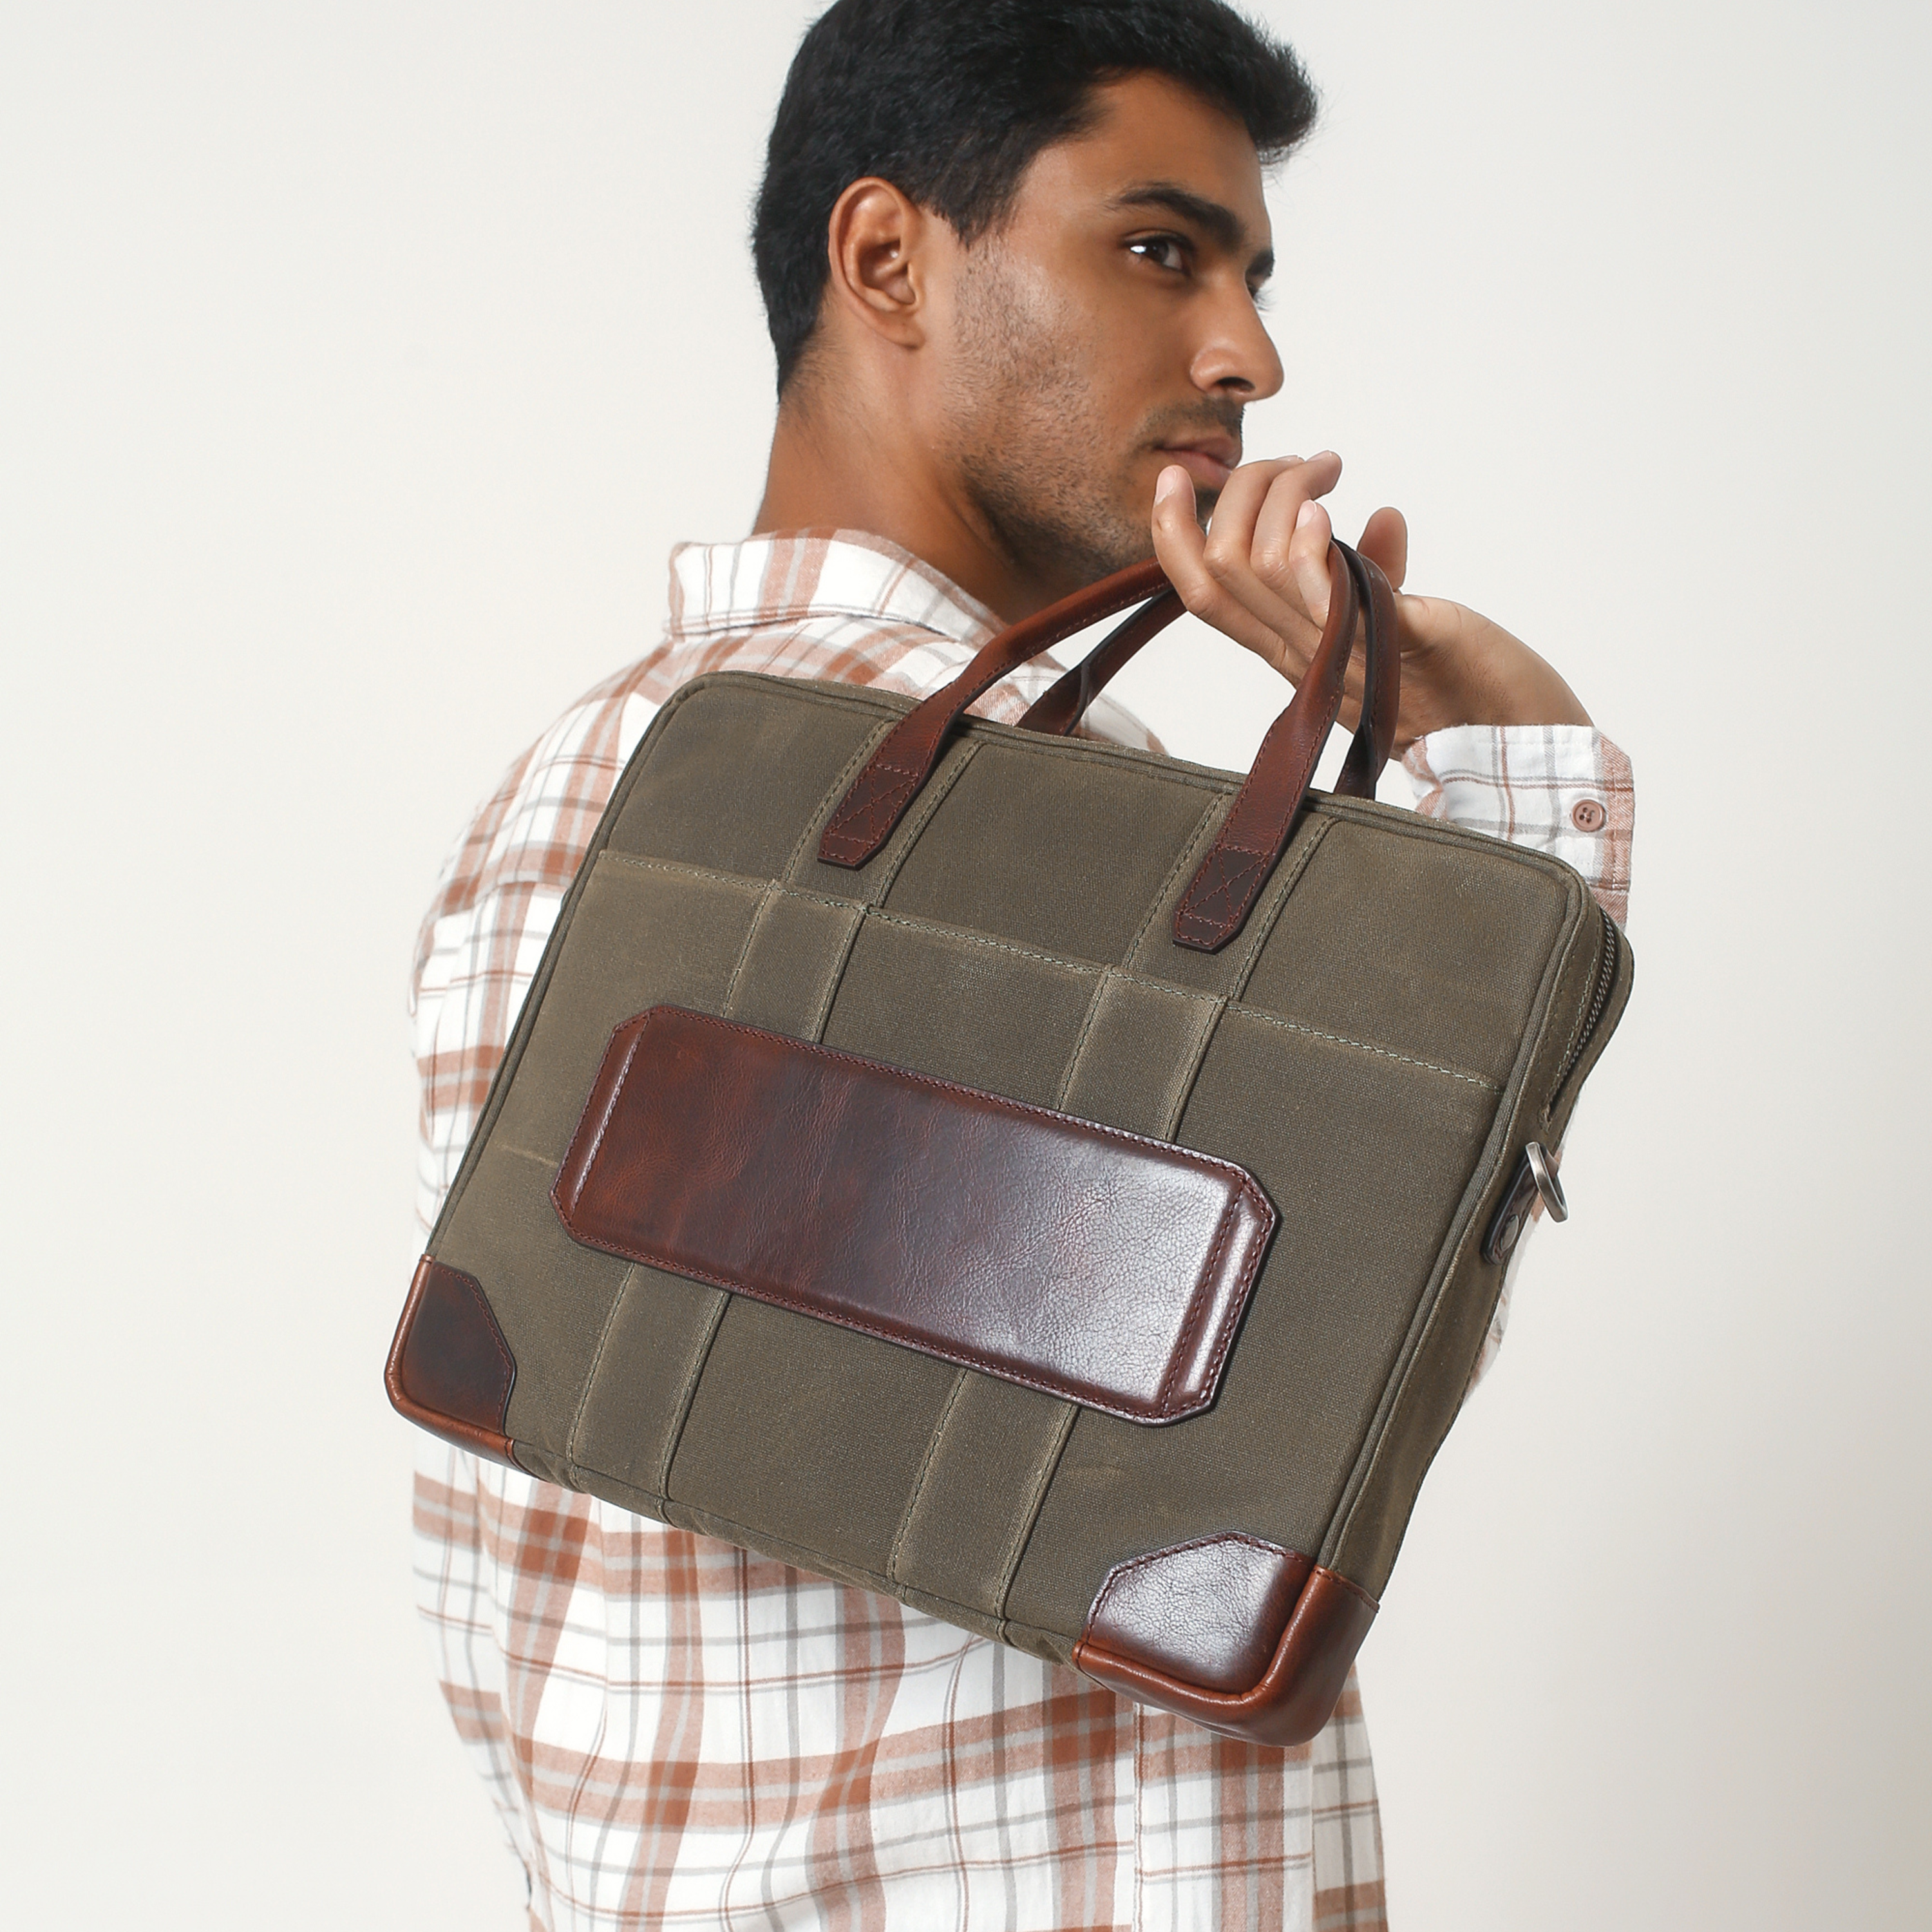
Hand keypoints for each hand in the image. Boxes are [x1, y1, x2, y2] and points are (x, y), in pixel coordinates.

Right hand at [1150, 453, 1590, 752]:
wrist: (1523, 744)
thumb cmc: (1467, 686)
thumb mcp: (1398, 628)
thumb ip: (1375, 579)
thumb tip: (1383, 516)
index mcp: (1295, 652)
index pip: (1203, 596)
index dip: (1171, 534)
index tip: (1175, 476)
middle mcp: (1307, 657)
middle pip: (1222, 564)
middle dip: (1246, 488)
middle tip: (1304, 464)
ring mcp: (1348, 653)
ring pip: (1262, 566)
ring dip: (1289, 493)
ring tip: (1330, 470)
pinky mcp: (1405, 647)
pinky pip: (1331, 604)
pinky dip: (1315, 552)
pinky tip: (1331, 514)